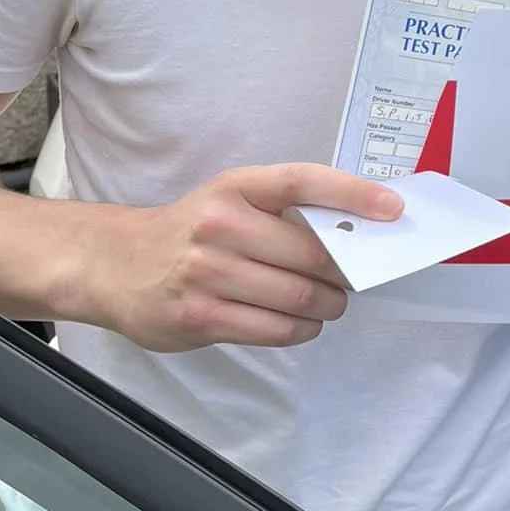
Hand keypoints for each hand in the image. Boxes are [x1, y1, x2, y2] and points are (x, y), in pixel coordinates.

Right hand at [78, 166, 402, 352]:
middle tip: (353, 279)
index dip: (353, 193)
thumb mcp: (230, 201)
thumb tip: (355, 229)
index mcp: (235, 188)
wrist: (115, 264)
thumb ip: (282, 211)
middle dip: (344, 272)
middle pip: (310, 252)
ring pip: (297, 296)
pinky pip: (273, 329)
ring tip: (329, 304)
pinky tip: (302, 323)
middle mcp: (219, 225)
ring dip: (327, 305)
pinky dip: (301, 329)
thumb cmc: (189, 231)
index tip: (394, 208)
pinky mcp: (200, 316)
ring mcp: (207, 272)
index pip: (303, 181)